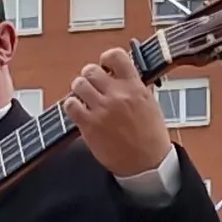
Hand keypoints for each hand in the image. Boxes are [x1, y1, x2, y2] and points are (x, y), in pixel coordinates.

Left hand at [67, 48, 169, 179]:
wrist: (147, 164)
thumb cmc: (151, 137)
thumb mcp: (151, 105)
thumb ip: (136, 87)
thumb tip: (126, 74)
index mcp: (135, 87)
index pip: (116, 56)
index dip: (106, 59)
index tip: (105, 66)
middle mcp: (118, 95)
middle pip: (91, 70)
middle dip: (90, 76)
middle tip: (94, 86)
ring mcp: (102, 110)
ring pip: (78, 84)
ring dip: (80, 90)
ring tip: (85, 98)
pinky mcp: (89, 125)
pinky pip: (70, 105)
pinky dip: (72, 105)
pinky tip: (79, 111)